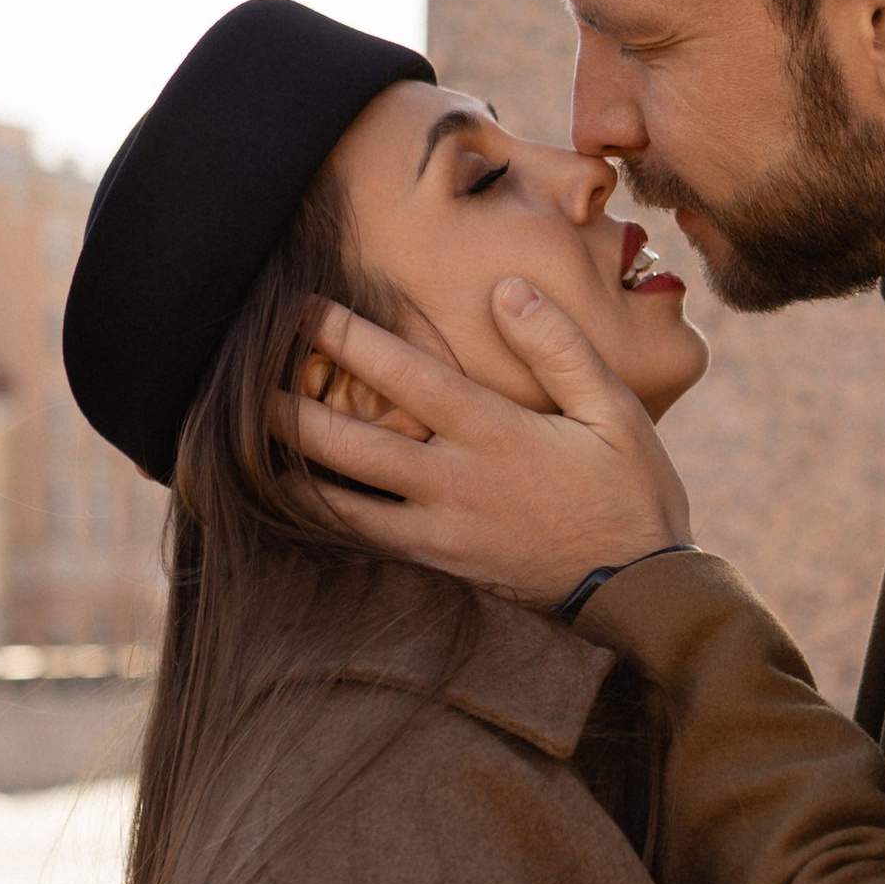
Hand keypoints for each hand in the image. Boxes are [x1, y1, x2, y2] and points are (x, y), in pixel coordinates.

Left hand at [272, 282, 692, 606]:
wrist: (642, 593)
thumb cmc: (633, 492)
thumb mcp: (615, 410)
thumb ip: (560, 348)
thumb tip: (506, 289)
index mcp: (494, 434)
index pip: (405, 377)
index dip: (347, 340)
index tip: (303, 310)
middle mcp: (454, 483)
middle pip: (349, 442)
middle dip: (289, 405)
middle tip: (242, 375)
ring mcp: (440, 531)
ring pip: (341, 500)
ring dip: (290, 467)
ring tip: (244, 440)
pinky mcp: (439, 565)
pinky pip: (365, 540)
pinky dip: (323, 516)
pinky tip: (294, 497)